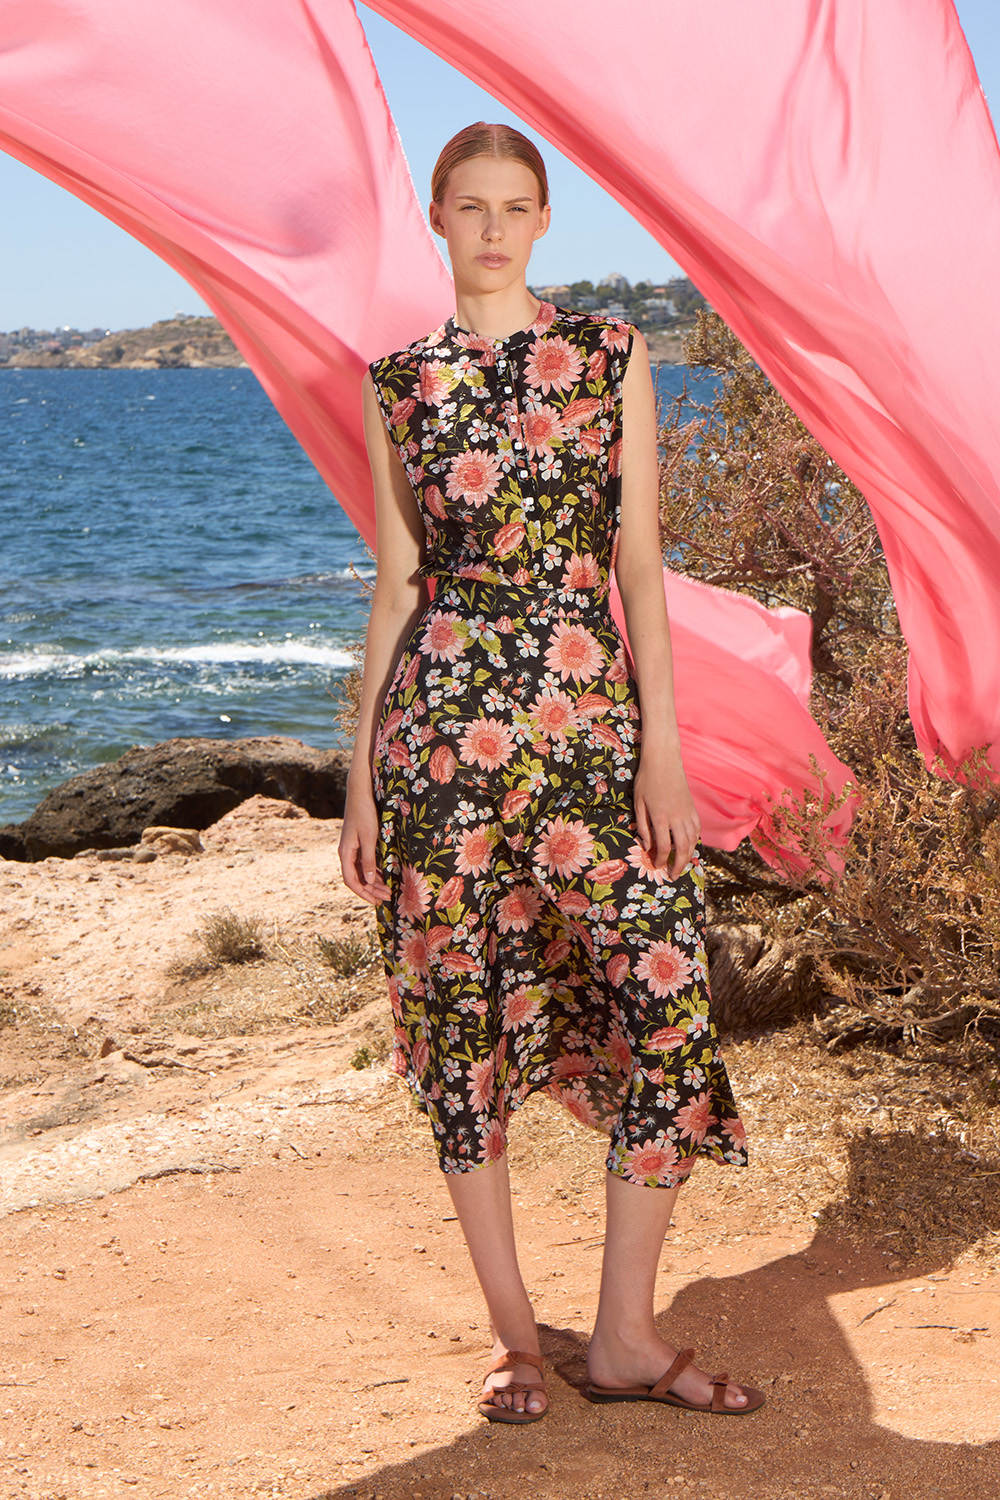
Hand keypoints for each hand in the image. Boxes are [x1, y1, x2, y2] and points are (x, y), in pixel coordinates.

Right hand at [338, 781, 391, 904]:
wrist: (359, 794)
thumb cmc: (364, 814)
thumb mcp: (369, 838)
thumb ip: (369, 859)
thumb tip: (370, 880)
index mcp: (346, 853)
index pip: (351, 881)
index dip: (363, 893)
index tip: (376, 901)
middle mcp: (346, 853)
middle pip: (356, 879)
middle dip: (371, 890)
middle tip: (386, 898)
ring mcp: (351, 849)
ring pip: (361, 872)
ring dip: (373, 882)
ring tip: (388, 890)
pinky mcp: (358, 844)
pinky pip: (364, 863)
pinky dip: (374, 872)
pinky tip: (385, 875)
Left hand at [633, 749, 700, 879]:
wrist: (664, 760)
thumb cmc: (646, 780)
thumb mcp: (638, 803)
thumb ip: (642, 826)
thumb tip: (647, 846)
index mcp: (660, 817)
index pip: (664, 846)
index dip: (661, 860)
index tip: (657, 866)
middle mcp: (677, 817)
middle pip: (683, 848)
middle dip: (679, 865)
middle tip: (673, 875)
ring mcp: (687, 812)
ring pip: (693, 840)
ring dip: (689, 855)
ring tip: (682, 864)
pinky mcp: (692, 808)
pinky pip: (697, 829)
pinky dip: (695, 841)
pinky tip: (690, 846)